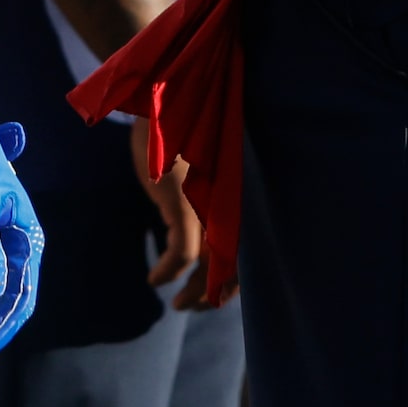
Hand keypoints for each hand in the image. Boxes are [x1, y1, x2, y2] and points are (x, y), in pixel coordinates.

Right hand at [132, 117, 221, 309]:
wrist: (160, 101)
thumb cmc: (181, 133)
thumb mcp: (200, 170)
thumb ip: (209, 199)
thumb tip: (208, 237)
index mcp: (239, 196)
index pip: (251, 248)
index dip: (238, 278)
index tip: (220, 295)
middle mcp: (230, 202)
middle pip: (237, 263)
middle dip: (218, 293)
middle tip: (197, 306)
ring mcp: (207, 204)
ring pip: (210, 265)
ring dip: (195, 291)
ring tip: (182, 304)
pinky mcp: (181, 204)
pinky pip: (181, 254)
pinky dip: (169, 270)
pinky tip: (156, 278)